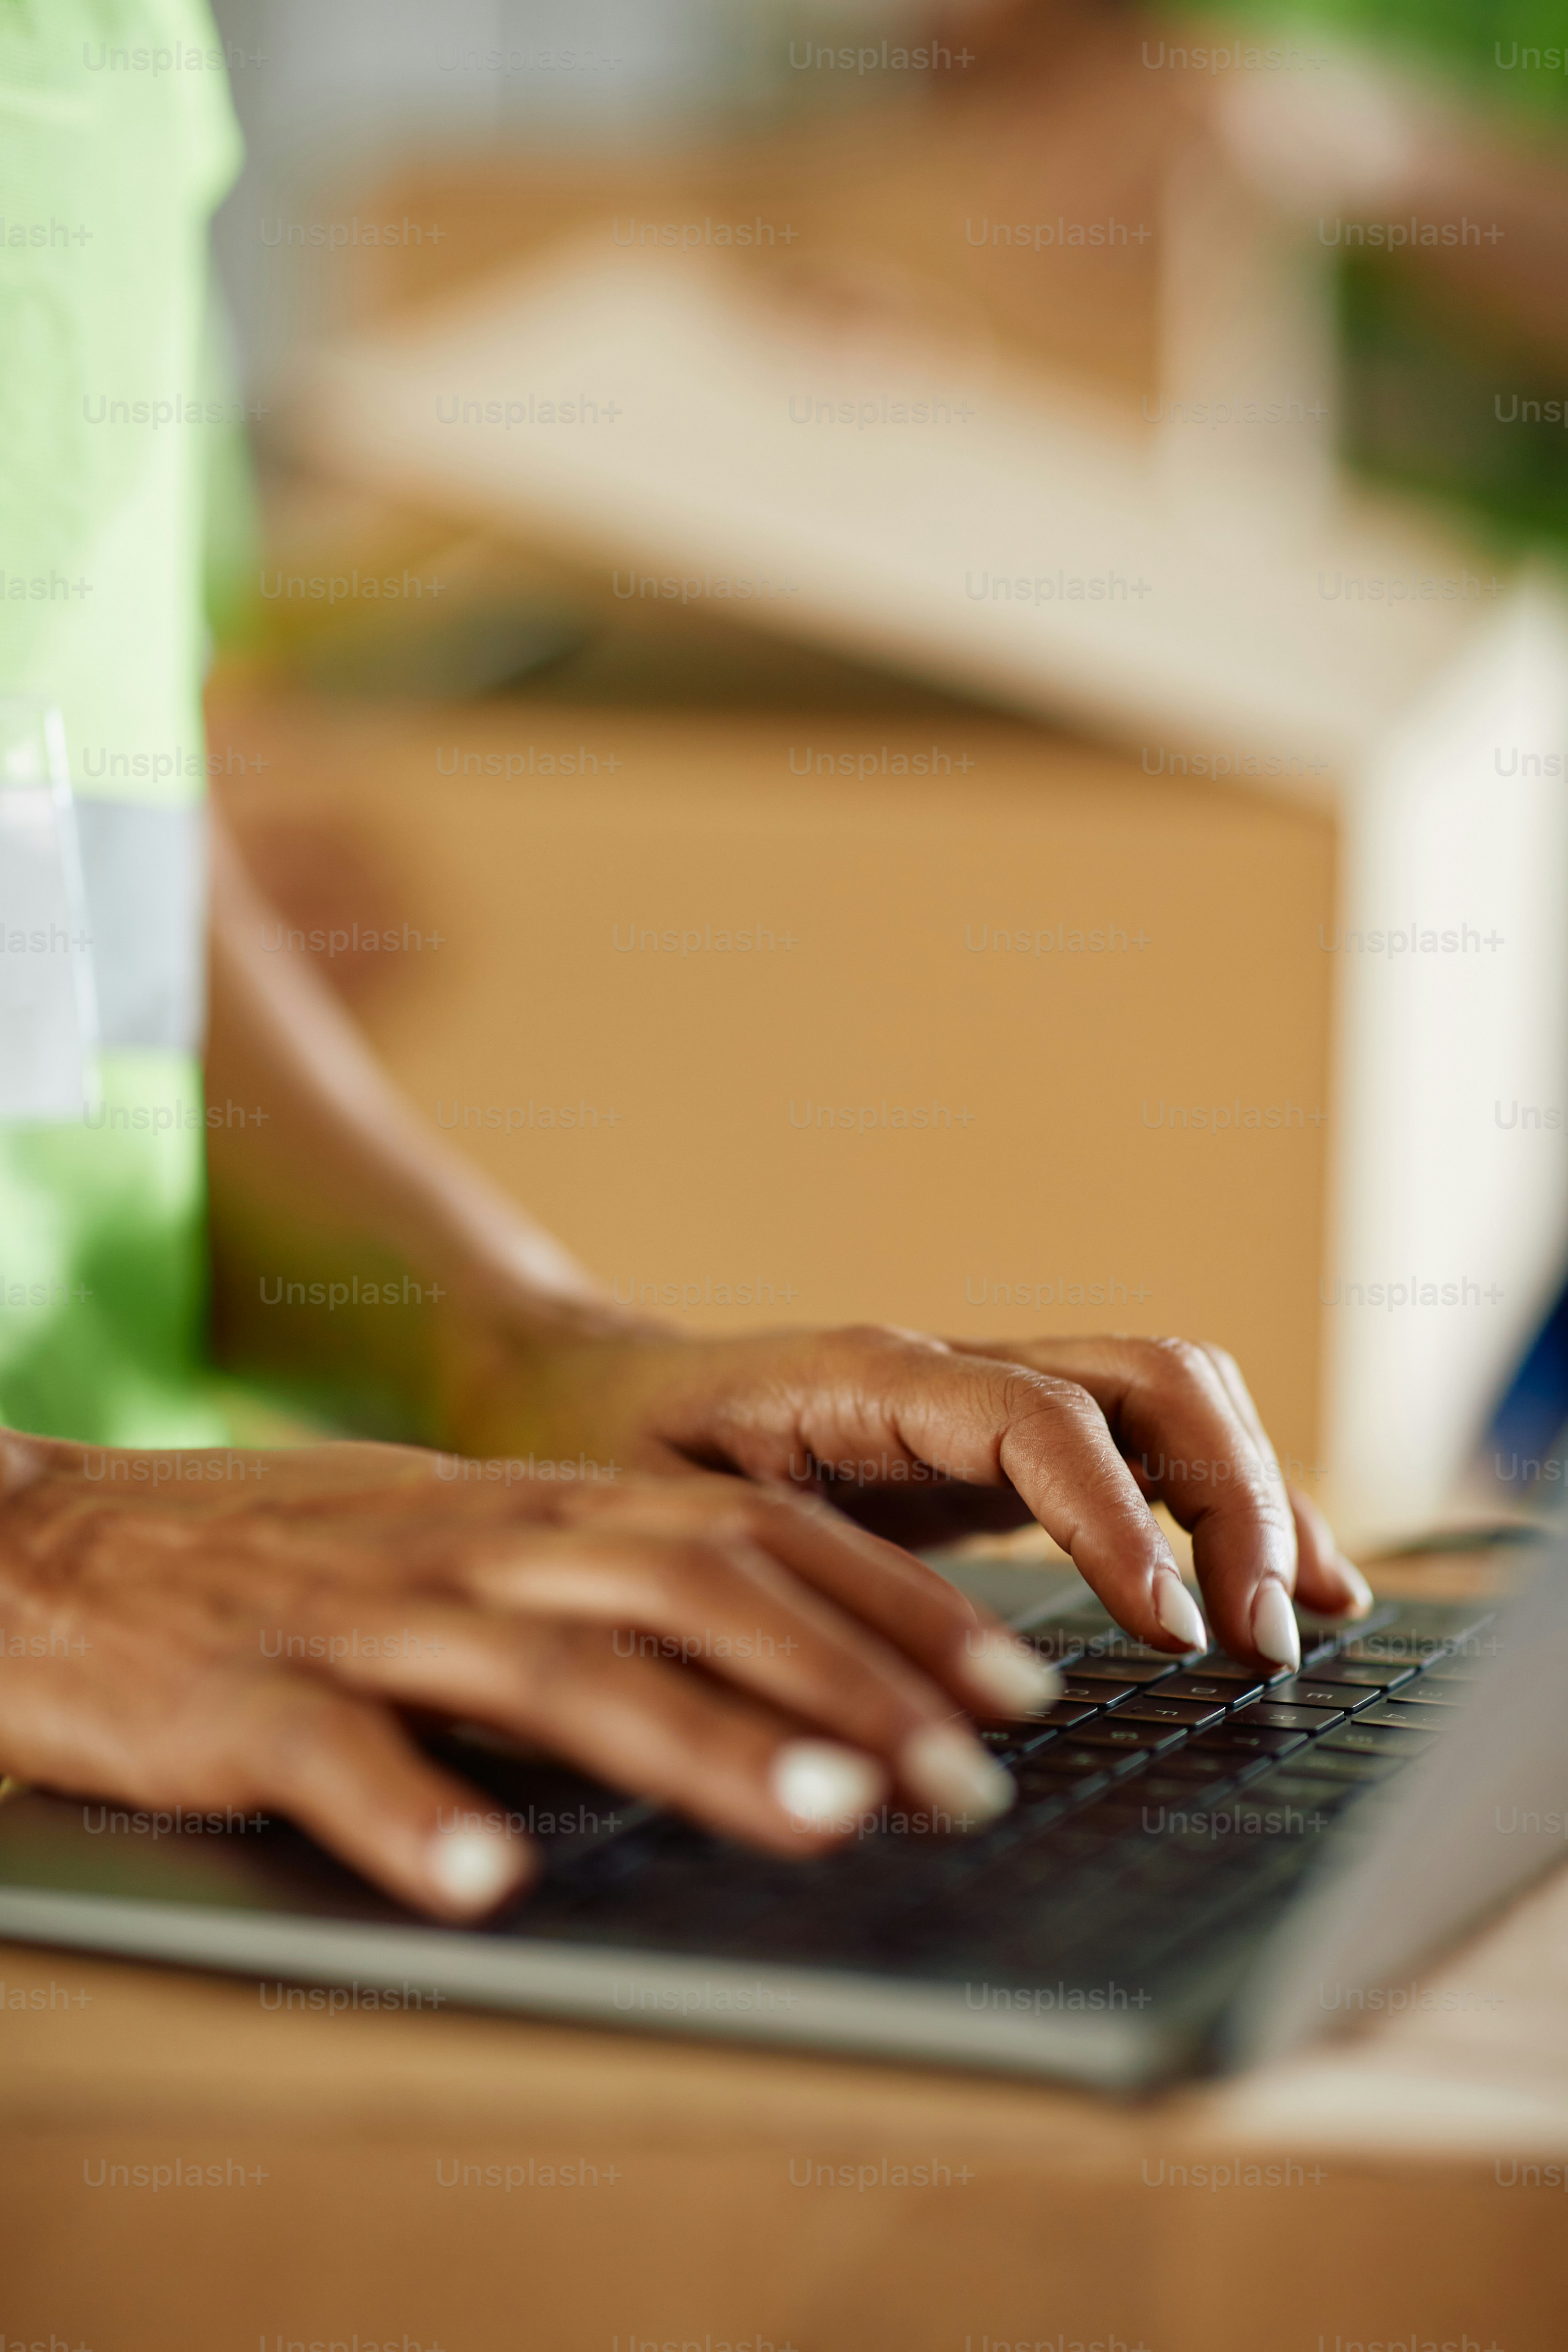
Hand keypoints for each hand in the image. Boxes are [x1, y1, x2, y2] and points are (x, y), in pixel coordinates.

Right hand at [0, 1432, 1051, 1917]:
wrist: (55, 1543)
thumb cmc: (284, 1557)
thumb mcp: (458, 1541)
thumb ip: (595, 1579)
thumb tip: (777, 1651)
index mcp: (529, 1512)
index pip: (752, 1536)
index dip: (892, 1607)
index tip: (1012, 1683)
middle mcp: (471, 1549)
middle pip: (690, 1590)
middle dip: (851, 1678)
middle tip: (974, 1775)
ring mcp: (357, 1621)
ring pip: (551, 1671)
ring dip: (699, 1740)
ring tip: (824, 1814)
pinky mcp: (237, 1702)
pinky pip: (335, 1758)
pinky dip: (415, 1814)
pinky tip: (486, 1879)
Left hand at [436, 1318, 1370, 1673]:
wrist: (577, 1404)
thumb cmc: (604, 1476)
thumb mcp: (659, 1540)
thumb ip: (756, 1609)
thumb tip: (880, 1741)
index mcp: (863, 1378)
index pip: (1037, 1419)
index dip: (1117, 1520)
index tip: (1172, 1633)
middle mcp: (944, 1370)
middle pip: (1144, 1377)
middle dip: (1228, 1497)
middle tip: (1255, 1641)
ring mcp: (983, 1397)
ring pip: (1167, 1398)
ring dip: (1251, 1495)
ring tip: (1303, 1618)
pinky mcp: (1001, 1446)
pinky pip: (1144, 1446)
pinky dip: (1224, 1506)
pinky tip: (1277, 1592)